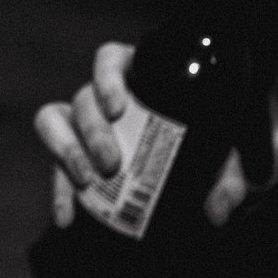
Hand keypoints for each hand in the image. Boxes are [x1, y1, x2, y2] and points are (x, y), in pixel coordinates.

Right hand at [32, 43, 277, 229]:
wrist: (183, 178)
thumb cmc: (200, 149)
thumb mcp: (219, 157)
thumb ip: (225, 177)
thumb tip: (218, 209)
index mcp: (136, 79)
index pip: (109, 61)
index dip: (107, 79)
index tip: (118, 108)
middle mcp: (102, 98)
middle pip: (83, 99)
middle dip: (92, 131)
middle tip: (110, 162)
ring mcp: (80, 126)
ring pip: (52, 121)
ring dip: (66, 149)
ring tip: (85, 180)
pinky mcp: (67, 156)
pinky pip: (52, 166)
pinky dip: (58, 192)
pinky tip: (67, 216)